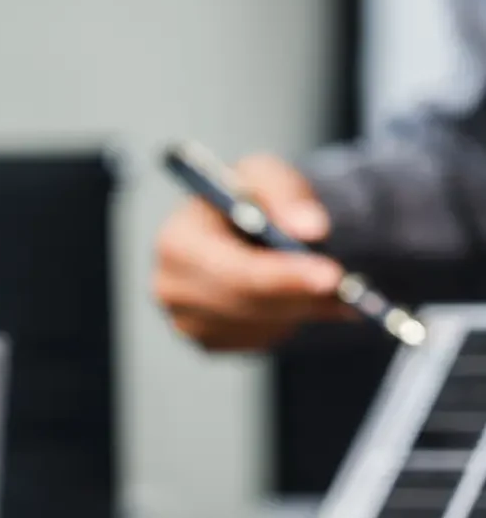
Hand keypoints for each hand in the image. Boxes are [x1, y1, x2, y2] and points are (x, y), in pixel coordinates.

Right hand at [155, 153, 349, 350]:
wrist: (238, 229)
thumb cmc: (247, 198)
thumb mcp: (266, 176)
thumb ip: (287, 195)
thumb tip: (311, 227)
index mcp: (176, 241)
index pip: (230, 270)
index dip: (281, 276)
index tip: (332, 275)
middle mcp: (170, 287)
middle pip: (244, 304)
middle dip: (298, 296)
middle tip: (347, 289)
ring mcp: (184, 320)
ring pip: (259, 326)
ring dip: (300, 308)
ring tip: (329, 286)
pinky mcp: (205, 341)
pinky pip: (259, 341)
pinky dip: (288, 322)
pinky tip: (297, 297)